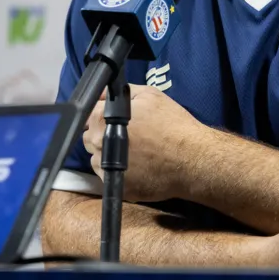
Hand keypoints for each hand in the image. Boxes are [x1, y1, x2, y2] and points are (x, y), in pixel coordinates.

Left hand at [84, 84, 210, 202]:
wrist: (192, 159)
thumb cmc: (172, 125)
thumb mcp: (150, 96)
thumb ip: (120, 93)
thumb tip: (102, 93)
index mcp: (103, 119)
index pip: (86, 115)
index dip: (98, 115)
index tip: (109, 119)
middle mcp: (98, 144)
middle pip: (88, 138)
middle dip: (99, 134)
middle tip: (124, 135)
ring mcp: (105, 167)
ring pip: (95, 159)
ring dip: (105, 155)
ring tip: (129, 152)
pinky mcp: (115, 186)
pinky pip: (106, 177)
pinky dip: (115, 172)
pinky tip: (133, 166)